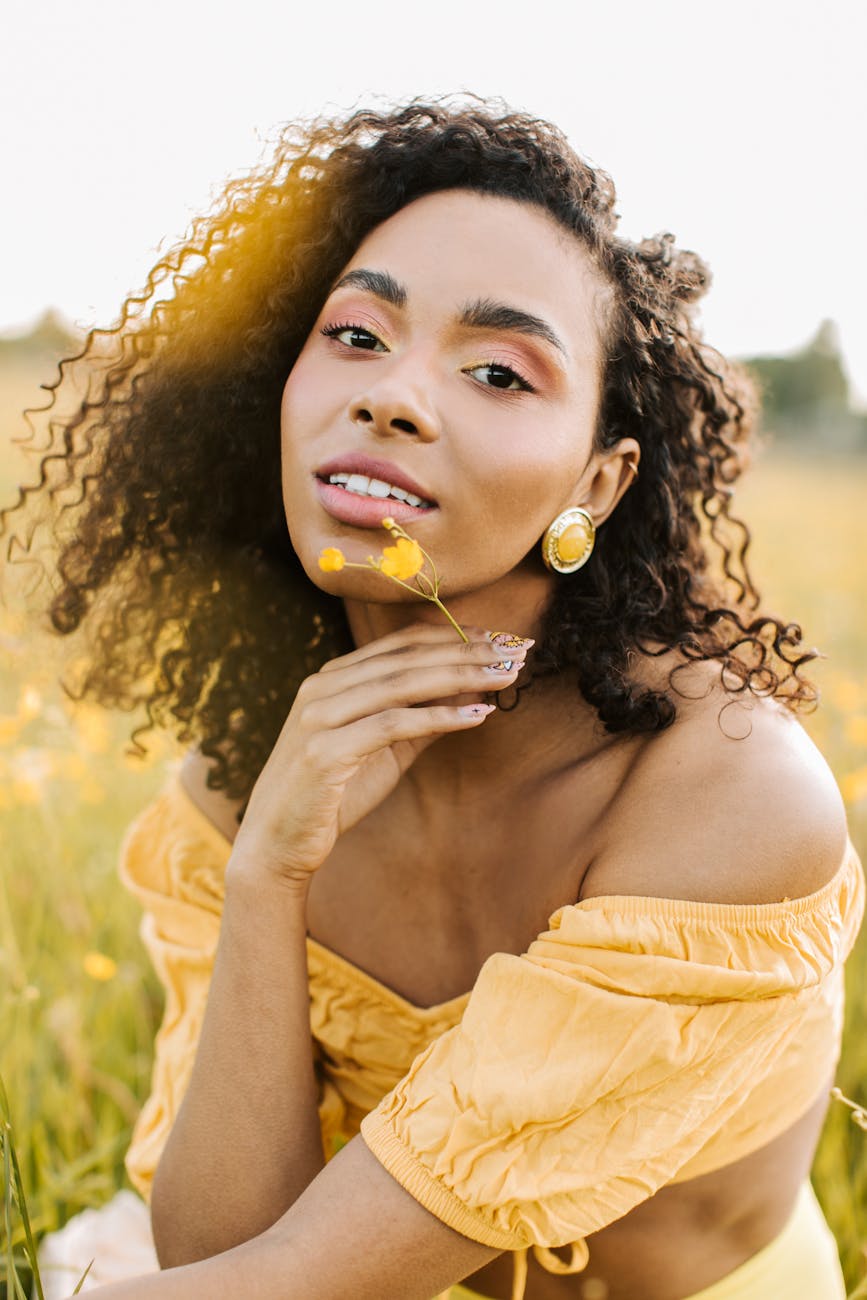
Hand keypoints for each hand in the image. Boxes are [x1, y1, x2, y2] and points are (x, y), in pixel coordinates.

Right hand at [229, 624, 532, 886]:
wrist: (277, 845)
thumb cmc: (332, 797)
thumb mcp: (386, 751)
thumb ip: (422, 719)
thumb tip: (473, 691)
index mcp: (334, 678)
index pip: (404, 643)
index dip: (457, 636)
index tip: (503, 638)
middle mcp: (323, 686)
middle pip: (409, 656)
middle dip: (469, 650)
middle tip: (517, 649)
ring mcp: (320, 715)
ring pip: (404, 682)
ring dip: (463, 675)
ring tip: (507, 674)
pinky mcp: (325, 750)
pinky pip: (394, 724)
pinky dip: (440, 717)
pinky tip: (480, 713)